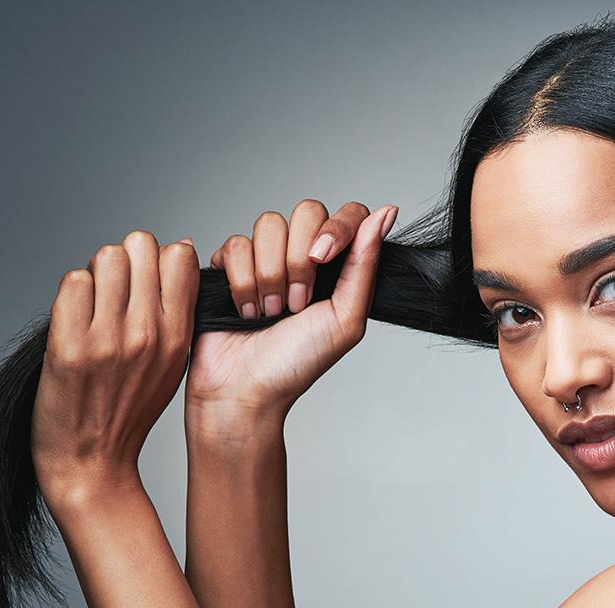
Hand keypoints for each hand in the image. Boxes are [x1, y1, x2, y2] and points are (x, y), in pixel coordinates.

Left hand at [32, 231, 198, 497]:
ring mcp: (109, 339)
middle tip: (117, 291)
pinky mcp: (70, 346)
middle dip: (127, 261)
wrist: (90, 460)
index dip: (159, 259)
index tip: (148, 279)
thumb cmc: (129, 410)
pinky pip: (72, 283)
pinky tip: (75, 322)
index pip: (179, 256)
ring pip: (106, 258)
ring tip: (95, 306)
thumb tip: (180, 251)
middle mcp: (148, 333)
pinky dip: (71, 295)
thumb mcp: (172, 362)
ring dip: (97, 274)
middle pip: (140, 245)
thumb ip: (178, 310)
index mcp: (178, 336)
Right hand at [184, 200, 397, 425]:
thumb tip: (386, 212)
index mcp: (338, 267)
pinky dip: (241, 281)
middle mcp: (304, 255)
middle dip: (299, 260)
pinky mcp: (229, 264)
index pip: (348, 214)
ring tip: (271, 311)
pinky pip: (235, 243)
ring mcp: (266, 257)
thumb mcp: (346, 319)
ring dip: (270, 274)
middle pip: (307, 210)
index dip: (336, 228)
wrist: (245, 389)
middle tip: (296, 303)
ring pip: (269, 224)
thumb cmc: (298, 363)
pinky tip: (246, 310)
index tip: (322, 259)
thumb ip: (366, 264)